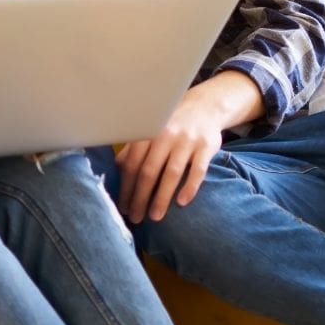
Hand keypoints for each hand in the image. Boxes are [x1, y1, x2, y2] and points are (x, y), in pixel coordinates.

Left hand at [117, 71, 262, 223]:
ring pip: (171, 173)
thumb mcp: (152, 130)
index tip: (123, 207)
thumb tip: (117, 170)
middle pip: (149, 171)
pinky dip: (190, 187)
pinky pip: (198, 170)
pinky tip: (182, 202)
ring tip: (154, 216)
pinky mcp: (206, 146)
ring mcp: (187, 140)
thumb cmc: (172, 124)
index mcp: (148, 132)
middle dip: (140, 197)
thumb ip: (135, 149)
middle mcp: (166, 135)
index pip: (133, 164)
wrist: (205, 106)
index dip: (127, 187)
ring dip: (162, 197)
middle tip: (135, 217)